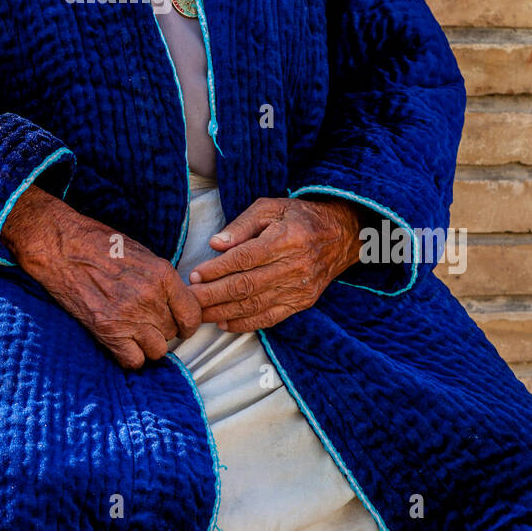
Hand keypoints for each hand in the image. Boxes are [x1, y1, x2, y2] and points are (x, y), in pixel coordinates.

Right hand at [1, 185, 201, 368]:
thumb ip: (161, 280)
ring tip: (136, 333)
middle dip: (163, 330)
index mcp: (162, 274)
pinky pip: (133, 360)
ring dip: (149, 344)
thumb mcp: (141, 253)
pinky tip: (123, 343)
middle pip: (173, 332)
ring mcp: (129, 316)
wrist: (61, 246)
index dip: (188, 323)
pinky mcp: (107, 331)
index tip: (181, 325)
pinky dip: (131, 356)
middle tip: (148, 322)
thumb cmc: (98, 244)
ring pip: (158, 350)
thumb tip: (175, 301)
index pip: (192, 314)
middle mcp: (149, 297)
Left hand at [187, 196, 365, 331]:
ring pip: (255, 305)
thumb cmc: (299, 217)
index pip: (244, 258)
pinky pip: (270, 318)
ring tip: (199, 313)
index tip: (195, 274)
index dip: (217, 269)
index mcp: (285, 239)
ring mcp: (300, 288)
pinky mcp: (302, 302)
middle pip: (246, 285)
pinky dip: (245, 323)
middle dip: (213, 295)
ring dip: (224, 312)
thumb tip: (215, 244)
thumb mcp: (270, 207)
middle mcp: (294, 267)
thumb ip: (241, 225)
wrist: (341, 235)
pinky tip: (224, 323)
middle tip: (190, 299)